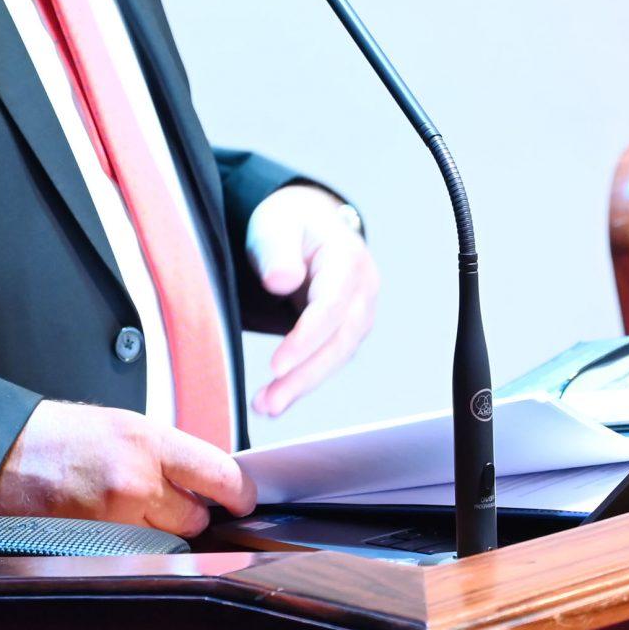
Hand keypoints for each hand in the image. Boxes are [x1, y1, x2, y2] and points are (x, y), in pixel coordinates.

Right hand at [0, 400, 254, 536]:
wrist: (0, 452)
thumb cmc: (58, 437)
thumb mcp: (123, 426)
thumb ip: (168, 455)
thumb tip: (207, 482)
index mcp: (148, 442)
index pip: (220, 474)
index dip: (239, 493)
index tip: (243, 500)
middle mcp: (135, 482)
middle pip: (196, 519)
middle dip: (189, 514)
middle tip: (166, 500)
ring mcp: (112, 519)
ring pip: (168, 544)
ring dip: (158, 535)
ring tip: (128, 512)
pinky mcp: (91, 548)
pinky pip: (133, 558)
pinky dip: (130, 550)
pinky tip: (108, 529)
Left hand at [246, 185, 378, 417]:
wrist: (306, 223)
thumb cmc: (289, 223)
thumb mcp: (276, 226)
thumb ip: (278, 251)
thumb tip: (283, 281)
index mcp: (348, 259)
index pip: (331, 306)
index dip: (306, 339)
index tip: (276, 366)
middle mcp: (362, 289)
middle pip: (340, 340)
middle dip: (305, 375)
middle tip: (268, 402)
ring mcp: (358, 311)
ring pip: (337, 355)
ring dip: (303, 384)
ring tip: (266, 406)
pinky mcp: (345, 328)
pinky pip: (329, 358)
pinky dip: (304, 380)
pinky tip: (277, 398)